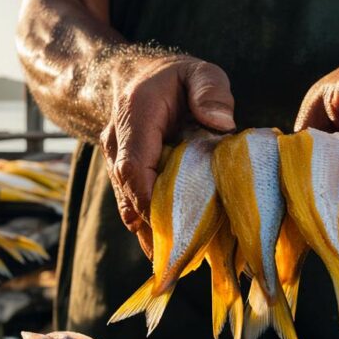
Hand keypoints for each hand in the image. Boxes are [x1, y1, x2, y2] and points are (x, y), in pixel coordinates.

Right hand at [100, 55, 235, 254]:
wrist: (131, 76)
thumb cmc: (173, 77)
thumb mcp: (198, 70)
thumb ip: (210, 91)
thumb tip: (223, 125)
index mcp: (135, 116)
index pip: (134, 164)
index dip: (149, 198)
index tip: (171, 223)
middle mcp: (117, 143)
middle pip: (129, 193)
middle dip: (152, 227)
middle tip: (177, 261)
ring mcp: (115, 162)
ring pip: (128, 204)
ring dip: (149, 234)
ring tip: (173, 268)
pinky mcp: (123, 178)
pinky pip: (133, 206)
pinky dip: (149, 228)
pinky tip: (168, 254)